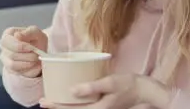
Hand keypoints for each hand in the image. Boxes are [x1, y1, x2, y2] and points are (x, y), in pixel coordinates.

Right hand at [0, 26, 47, 77]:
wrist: (40, 51)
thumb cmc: (36, 39)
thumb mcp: (36, 32)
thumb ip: (28, 32)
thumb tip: (17, 35)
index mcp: (7, 35)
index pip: (7, 42)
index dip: (21, 46)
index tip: (32, 48)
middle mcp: (3, 48)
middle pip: (11, 55)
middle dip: (27, 56)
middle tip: (37, 55)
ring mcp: (5, 60)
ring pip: (13, 65)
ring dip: (28, 63)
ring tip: (36, 59)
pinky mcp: (10, 70)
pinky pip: (19, 73)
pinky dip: (29, 70)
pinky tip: (35, 65)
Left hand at [39, 74, 168, 108]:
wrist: (145, 91)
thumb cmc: (129, 85)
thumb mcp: (110, 82)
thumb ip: (91, 87)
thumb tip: (72, 90)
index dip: (56, 106)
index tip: (43, 101)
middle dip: (58, 107)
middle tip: (44, 100)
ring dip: (66, 106)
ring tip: (54, 99)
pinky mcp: (103, 106)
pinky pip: (85, 107)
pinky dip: (75, 104)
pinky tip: (72, 96)